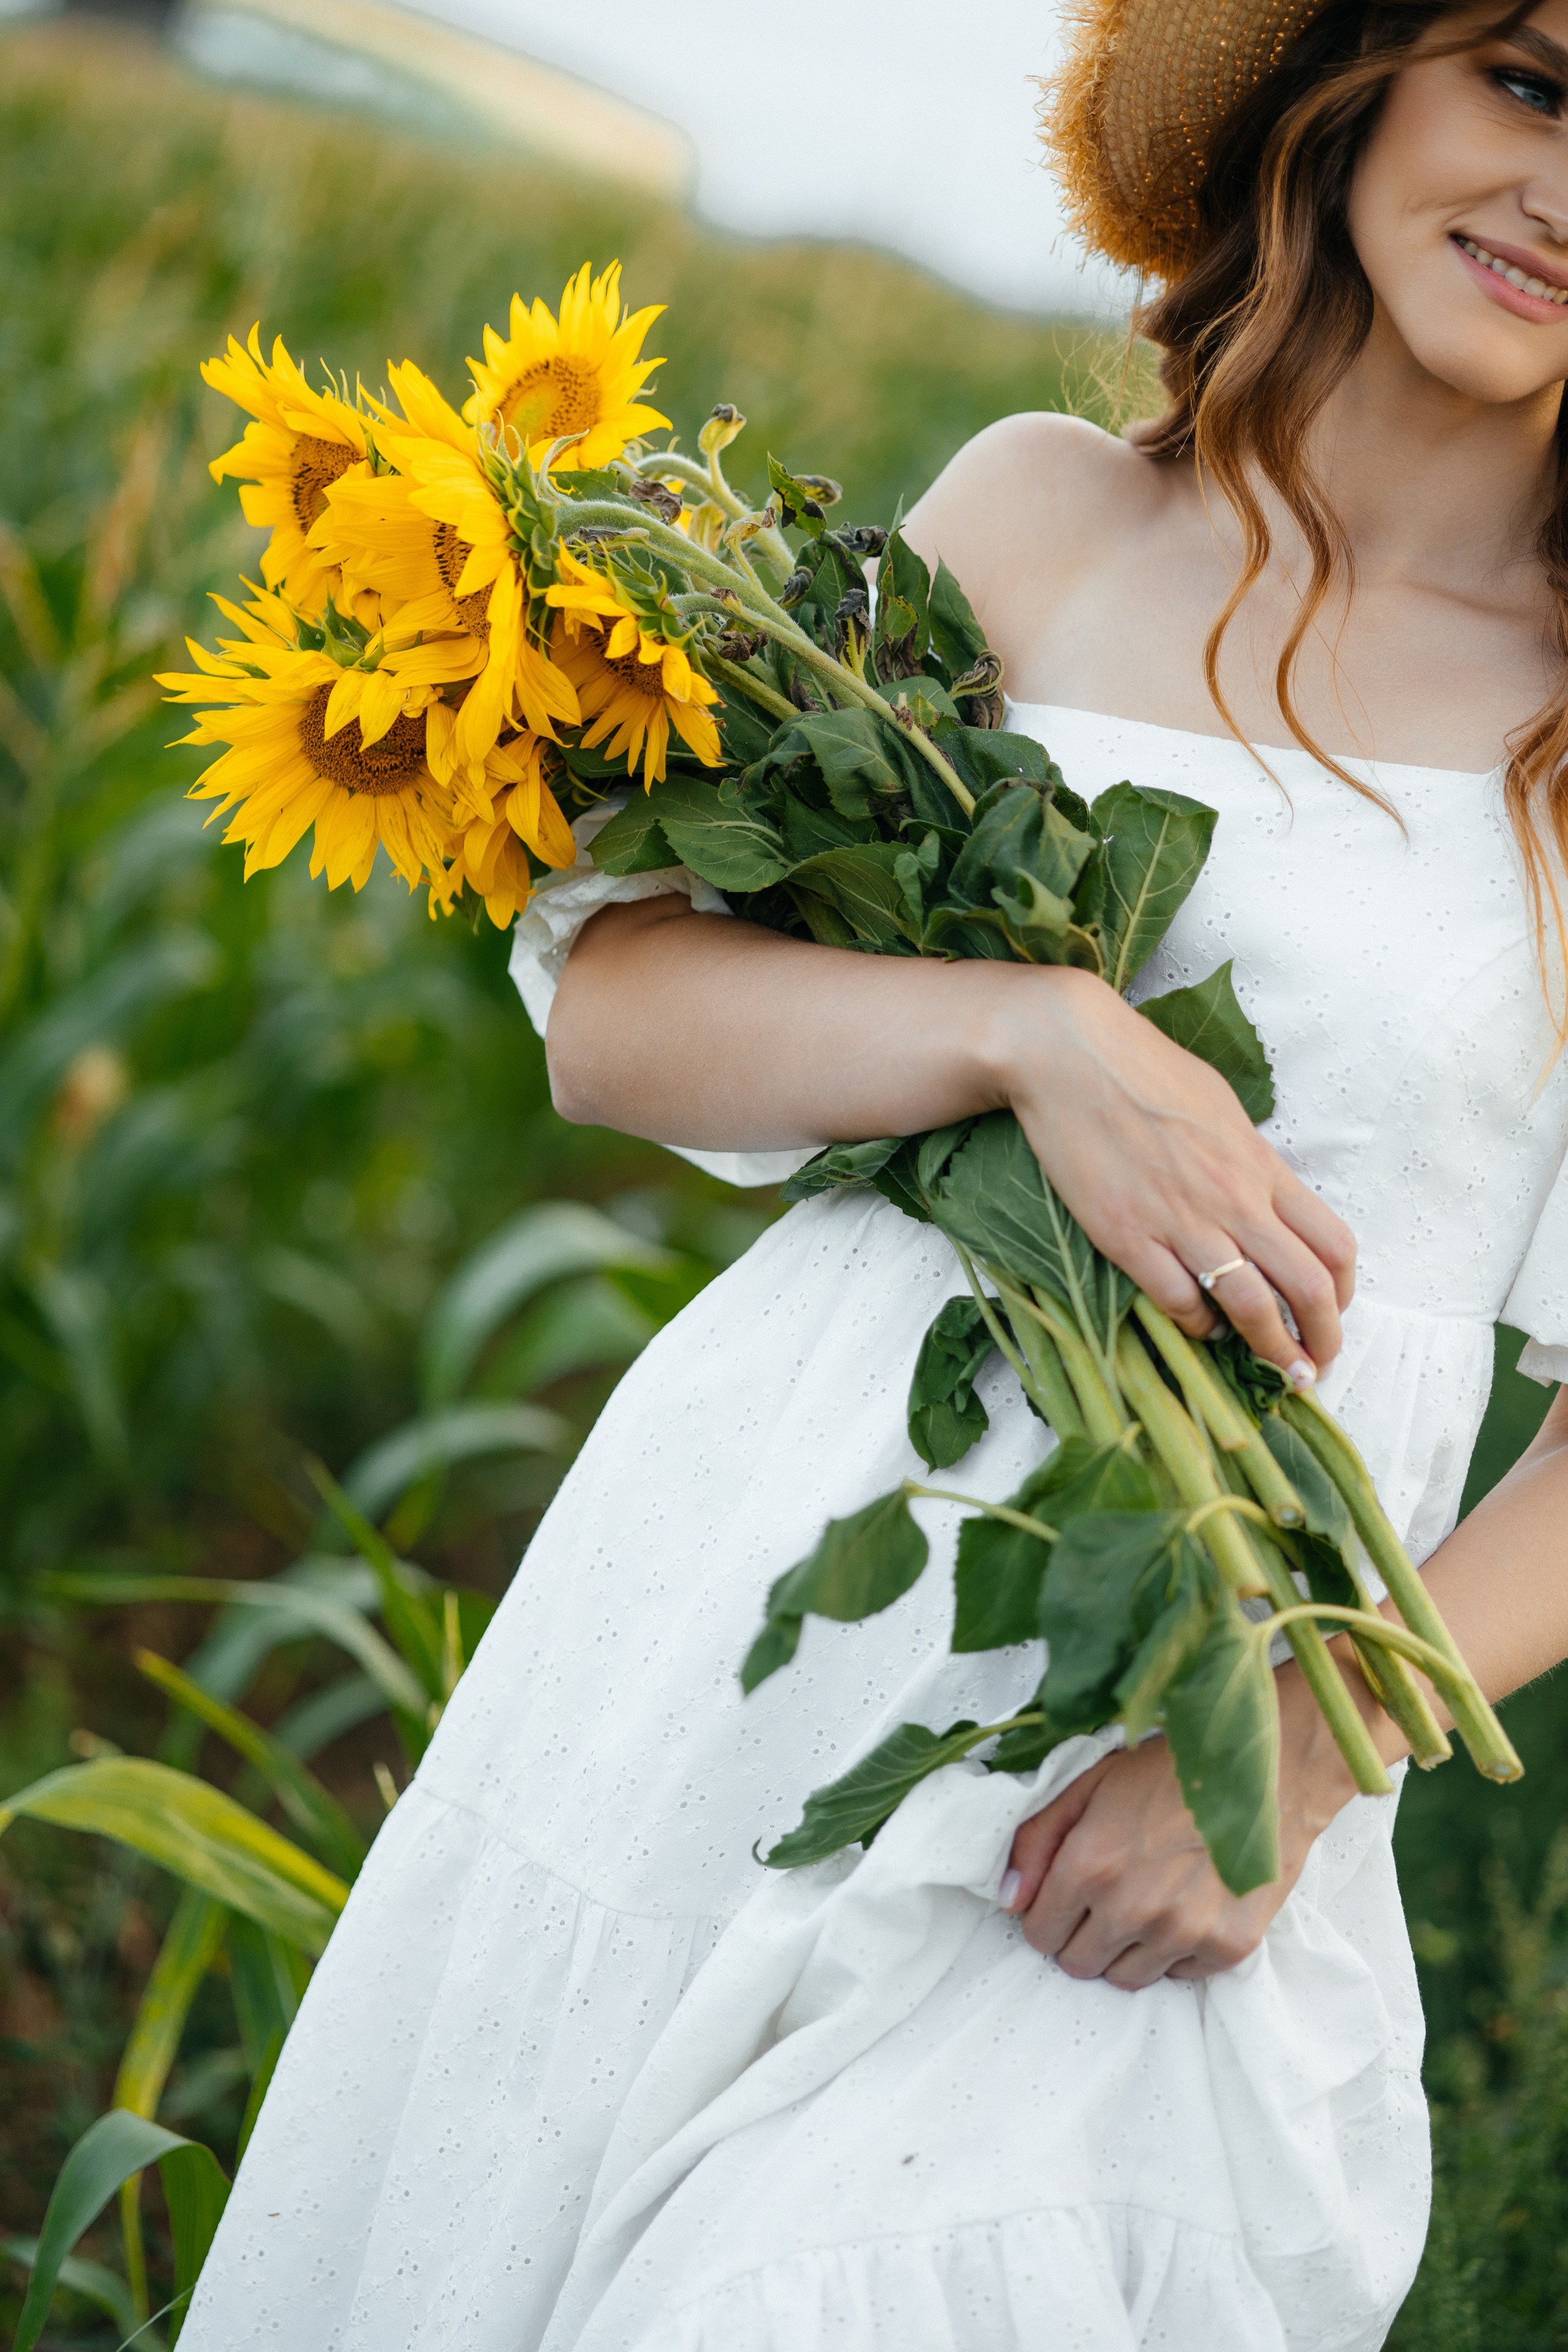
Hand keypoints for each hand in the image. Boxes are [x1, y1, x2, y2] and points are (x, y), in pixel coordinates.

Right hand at [990, 967, 1355, 1378]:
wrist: (1069, 1055)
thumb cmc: (1143, 1068)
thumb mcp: (1220, 1107)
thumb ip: (1248, 1159)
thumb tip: (1264, 1196)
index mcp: (1260, 1164)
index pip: (1331, 1243)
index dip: (1343, 1292)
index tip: (1334, 1313)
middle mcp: (1233, 1198)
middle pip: (1306, 1286)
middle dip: (1322, 1338)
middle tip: (1315, 1366)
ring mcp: (1181, 1221)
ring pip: (1251, 1305)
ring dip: (1271, 1349)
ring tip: (1276, 1370)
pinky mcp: (1128, 1237)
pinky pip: (1179, 1301)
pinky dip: (1199, 1326)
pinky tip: (1201, 1328)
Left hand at [999, 1660, 1368, 1988]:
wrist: (1268, 1769)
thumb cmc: (1171, 1770)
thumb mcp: (1090, 1785)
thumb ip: (1038, 1840)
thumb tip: (1008, 1901)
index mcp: (1091, 1862)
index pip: (1038, 1932)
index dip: (1044, 1915)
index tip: (1062, 1898)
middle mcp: (1134, 1906)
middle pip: (1078, 1964)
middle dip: (1080, 1936)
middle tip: (1105, 1899)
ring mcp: (1184, 1932)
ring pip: (1126, 1979)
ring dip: (1125, 1949)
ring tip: (1146, 1901)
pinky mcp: (1229, 1947)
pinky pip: (1179, 1977)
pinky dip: (1175, 1952)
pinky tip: (1186, 1906)